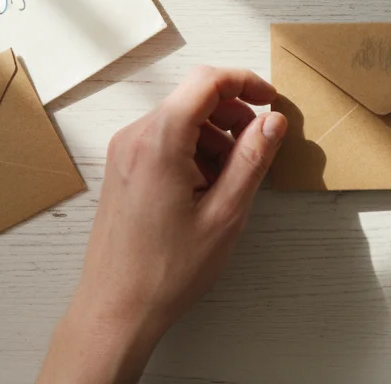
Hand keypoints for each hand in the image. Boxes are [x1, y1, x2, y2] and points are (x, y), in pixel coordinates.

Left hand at [39, 66, 287, 383]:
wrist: (116, 308)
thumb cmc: (167, 270)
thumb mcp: (225, 214)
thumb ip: (252, 160)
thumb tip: (274, 121)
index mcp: (159, 141)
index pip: (206, 82)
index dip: (245, 82)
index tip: (271, 100)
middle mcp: (135, 137)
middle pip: (193, 98)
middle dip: (233, 114)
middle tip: (258, 148)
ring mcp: (124, 152)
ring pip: (180, 120)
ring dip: (215, 136)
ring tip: (232, 179)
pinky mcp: (123, 168)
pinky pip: (164, 140)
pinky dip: (193, 150)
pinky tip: (206, 189)